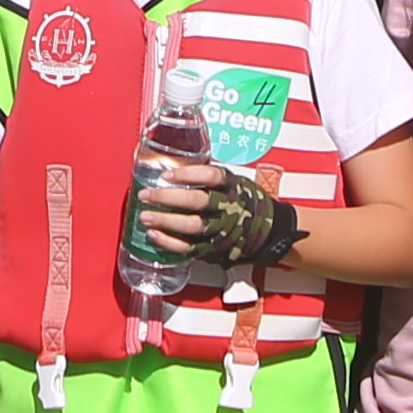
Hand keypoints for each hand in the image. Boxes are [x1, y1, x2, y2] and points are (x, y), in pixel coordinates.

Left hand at [135, 161, 295, 272]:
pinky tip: (154, 234)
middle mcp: (227, 208)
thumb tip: (175, 163)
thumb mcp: (234, 182)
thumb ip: (209, 176)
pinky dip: (169, 242)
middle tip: (146, 195)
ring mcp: (220, 230)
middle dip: (167, 198)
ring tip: (145, 215)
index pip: (211, 176)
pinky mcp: (213, 249)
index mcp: (232, 187)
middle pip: (196, 202)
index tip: (167, 174)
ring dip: (165, 221)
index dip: (188, 175)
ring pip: (191, 226)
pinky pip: (188, 248)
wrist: (267, 232)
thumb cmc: (245, 202)